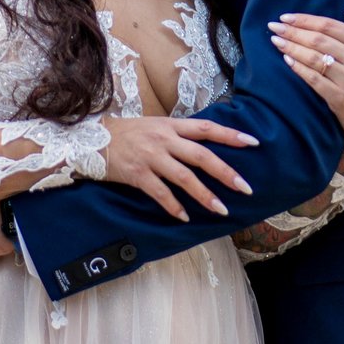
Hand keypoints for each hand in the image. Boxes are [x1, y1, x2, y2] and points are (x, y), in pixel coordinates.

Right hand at [98, 113, 257, 220]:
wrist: (90, 139)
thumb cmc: (126, 133)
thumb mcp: (154, 126)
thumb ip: (177, 134)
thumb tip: (205, 144)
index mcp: (170, 125)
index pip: (207, 128)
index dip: (230, 135)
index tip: (253, 142)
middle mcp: (163, 139)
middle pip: (202, 156)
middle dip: (226, 172)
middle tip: (246, 188)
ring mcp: (150, 157)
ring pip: (184, 178)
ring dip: (205, 195)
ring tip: (221, 210)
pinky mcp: (137, 174)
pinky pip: (160, 193)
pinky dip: (173, 206)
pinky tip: (184, 218)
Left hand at [270, 11, 343, 148]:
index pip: (331, 26)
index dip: (306, 19)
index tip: (286, 17)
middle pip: (319, 40)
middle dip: (293, 31)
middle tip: (273, 26)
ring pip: (314, 58)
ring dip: (292, 47)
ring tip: (275, 41)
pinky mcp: (339, 97)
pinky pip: (314, 79)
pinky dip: (299, 68)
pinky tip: (287, 59)